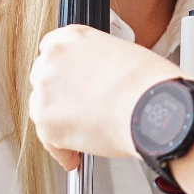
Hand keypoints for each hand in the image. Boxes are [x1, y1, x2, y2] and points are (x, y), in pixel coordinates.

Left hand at [28, 25, 181, 171]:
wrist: (151, 106)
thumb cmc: (148, 81)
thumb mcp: (122, 53)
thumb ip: (97, 63)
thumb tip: (96, 82)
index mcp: (72, 38)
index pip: (51, 51)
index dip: (64, 72)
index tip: (70, 83)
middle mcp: (53, 60)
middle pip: (44, 79)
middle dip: (60, 94)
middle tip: (80, 107)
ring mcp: (46, 90)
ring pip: (42, 108)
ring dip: (59, 120)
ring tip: (82, 133)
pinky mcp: (47, 122)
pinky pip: (48, 140)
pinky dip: (62, 150)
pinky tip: (74, 155)